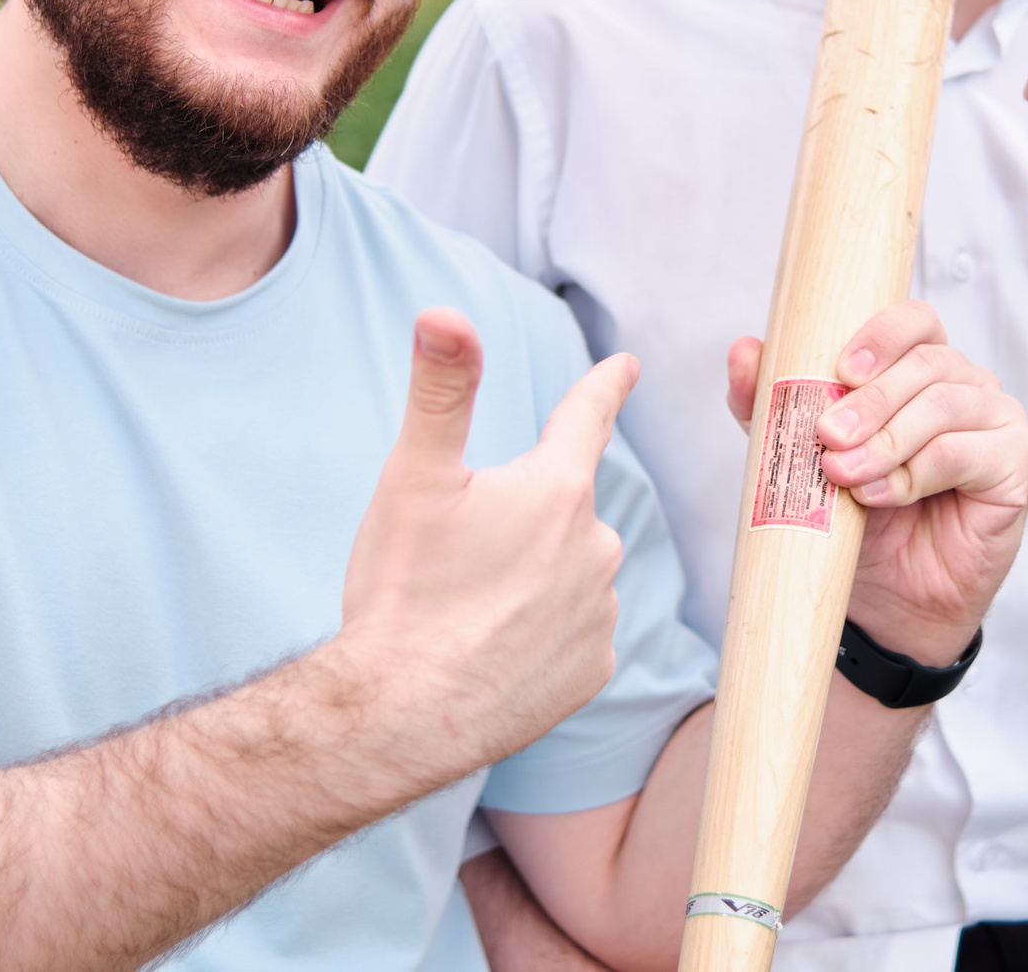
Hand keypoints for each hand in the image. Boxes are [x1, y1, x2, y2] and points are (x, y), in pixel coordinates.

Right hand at [342, 309, 633, 778]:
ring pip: (571, 571)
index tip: (626, 366)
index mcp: (556, 488)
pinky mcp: (594, 671)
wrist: (401, 714)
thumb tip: (445, 312)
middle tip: (462, 554)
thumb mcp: (414, 478)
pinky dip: (541, 632)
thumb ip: (441, 390)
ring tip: (470, 607)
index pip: (587, 415)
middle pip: (565, 506)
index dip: (603, 385)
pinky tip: (495, 649)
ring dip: (533, 576)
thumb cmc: (403, 590)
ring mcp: (600, 612)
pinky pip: (574, 632)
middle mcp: (596, 545)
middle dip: (526, 516)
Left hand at [725, 302, 1027, 665]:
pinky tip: (881, 495)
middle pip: (926, 364)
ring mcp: (999, 421)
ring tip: (845, 475)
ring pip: (943, 406)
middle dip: (870, 401)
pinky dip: (917, 473)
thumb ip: (774, 404)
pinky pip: (969, 453)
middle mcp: (967, 385)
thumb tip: (743, 350)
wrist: (888, 602)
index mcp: (922, 366)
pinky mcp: (1018, 464)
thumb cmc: (855, 520)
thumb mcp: (802, 456)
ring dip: (887, 440)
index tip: (840, 369)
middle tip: (827, 436)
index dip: (881, 335)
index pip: (916, 321)